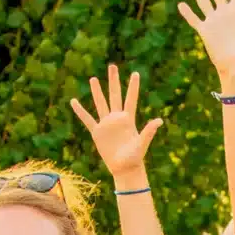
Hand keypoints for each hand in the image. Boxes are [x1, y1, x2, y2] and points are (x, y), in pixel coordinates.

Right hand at [70, 64, 162, 181]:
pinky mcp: (97, 133)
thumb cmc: (135, 157)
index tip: (136, 73)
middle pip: (114, 95)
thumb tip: (160, 120)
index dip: (133, 86)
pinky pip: (87, 119)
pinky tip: (74, 101)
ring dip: (97, 91)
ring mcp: (106, 124)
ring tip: (93, 79)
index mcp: (128, 119)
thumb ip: (149, 131)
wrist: (124, 169)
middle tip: (112, 66)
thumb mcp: (142, 143)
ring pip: (101, 103)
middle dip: (113, 81)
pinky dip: (80, 111)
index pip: (131, 99)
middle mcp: (117, 118)